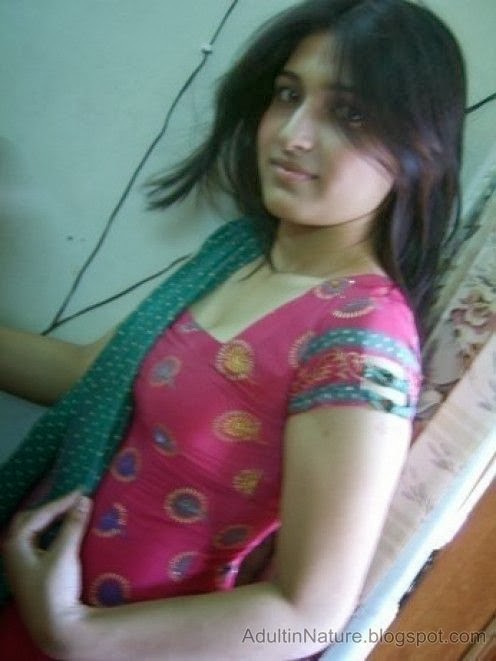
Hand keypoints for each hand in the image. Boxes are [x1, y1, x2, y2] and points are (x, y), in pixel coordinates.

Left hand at [3, 490, 91, 656]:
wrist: (54, 627)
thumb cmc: (54, 589)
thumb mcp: (65, 554)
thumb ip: (73, 524)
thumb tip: (84, 499)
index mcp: (16, 544)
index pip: (39, 514)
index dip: (60, 502)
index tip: (81, 493)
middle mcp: (13, 552)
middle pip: (28, 521)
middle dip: (49, 509)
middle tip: (71, 503)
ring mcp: (19, 565)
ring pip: (30, 533)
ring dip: (48, 522)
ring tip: (68, 515)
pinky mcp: (29, 574)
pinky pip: (35, 544)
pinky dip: (48, 534)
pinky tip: (60, 537)